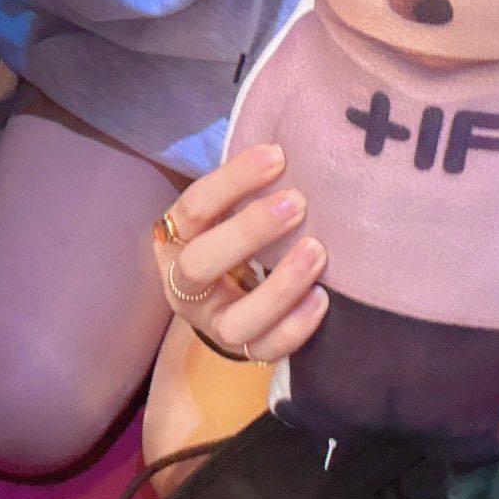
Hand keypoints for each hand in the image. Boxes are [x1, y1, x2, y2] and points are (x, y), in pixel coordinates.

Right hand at [154, 143, 328, 363]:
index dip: (232, 180)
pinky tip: (322, 298)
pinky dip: (296, 327)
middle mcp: (185, 286)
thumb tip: (288, 144)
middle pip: (203, 264)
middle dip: (250, 232)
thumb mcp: (223, 212)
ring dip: (279, 287)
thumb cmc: (231, 238)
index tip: (277, 156)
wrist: (221, 302)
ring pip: (235, 321)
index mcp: (176, 240)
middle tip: (297, 202)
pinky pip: (266, 351)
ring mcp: (211, 325)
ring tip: (318, 251)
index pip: (194, 208)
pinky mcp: (242, 353)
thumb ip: (244, 187)